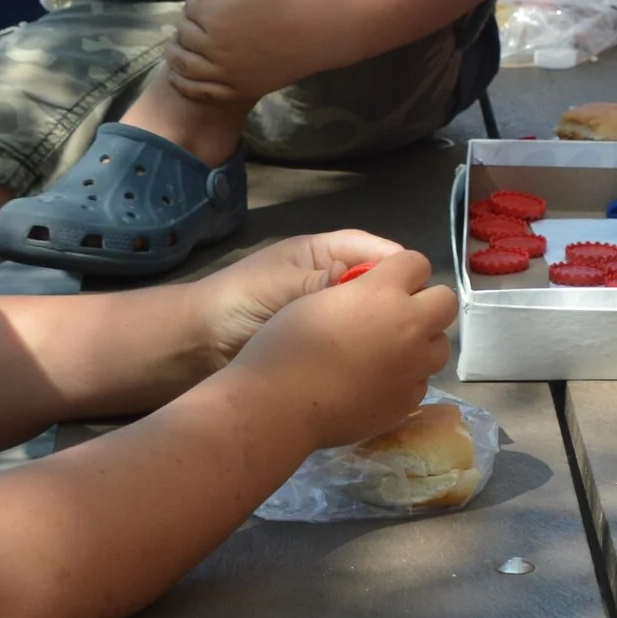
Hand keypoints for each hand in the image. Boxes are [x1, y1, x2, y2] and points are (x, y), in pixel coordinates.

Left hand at [168, 0, 334, 105]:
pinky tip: (178, 76)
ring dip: (174, 53)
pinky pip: (201, 90)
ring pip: (184, 64)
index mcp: (216, 18)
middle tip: (198, 16)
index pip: (191, 6)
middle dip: (187, 21)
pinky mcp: (236, 88)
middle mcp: (214, 47)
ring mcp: (225, 72)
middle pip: (184, 34)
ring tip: (174, 45)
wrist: (315, 32)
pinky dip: (183, 83)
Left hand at [191, 229, 411, 370]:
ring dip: (391, 329)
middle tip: (416, 321)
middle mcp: (336, 282)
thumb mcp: (282, 283)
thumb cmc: (239, 299)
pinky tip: (389, 365)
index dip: (401, 267)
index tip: (416, 288)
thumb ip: (321, 282)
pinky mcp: (331, 347)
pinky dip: (376, 353)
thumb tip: (359, 284)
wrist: (200, 344)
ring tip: (409, 345)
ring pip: (376, 317)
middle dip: (401, 299)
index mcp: (326, 255)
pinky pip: (362, 345)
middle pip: (385, 285)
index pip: (378, 252)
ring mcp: (334, 317)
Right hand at [231, 245, 456, 449]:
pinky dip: (406, 378)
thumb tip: (374, 295)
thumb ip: (356, 291)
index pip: (418, 262)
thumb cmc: (285, 346)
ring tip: (389, 353)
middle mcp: (408, 325)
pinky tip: (378, 384)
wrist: (279, 406)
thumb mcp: (317, 299)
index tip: (388, 281)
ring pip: (440, 345)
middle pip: (446, 301)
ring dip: (421, 343)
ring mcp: (413, 366)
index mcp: (383, 291)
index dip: (404, 270)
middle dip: (426, 303)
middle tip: (398, 316)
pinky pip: (421, 381)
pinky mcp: (408, 400)